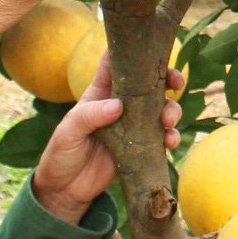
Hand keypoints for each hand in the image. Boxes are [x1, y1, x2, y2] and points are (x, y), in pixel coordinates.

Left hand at [32, 50, 184, 223]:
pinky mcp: (142, 147)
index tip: (150, 48)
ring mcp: (133, 125)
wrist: (65, 191)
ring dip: (172, 110)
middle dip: (167, 78)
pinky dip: (171, 136)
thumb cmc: (61, 154)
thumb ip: (90, 115)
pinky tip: (170, 143)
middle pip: (149, 83)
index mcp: (100, 93)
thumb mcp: (69, 131)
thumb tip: (118, 105)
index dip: (133, 51)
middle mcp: (121, 105)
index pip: (116, 63)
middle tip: (176, 83)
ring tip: (168, 122)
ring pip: (161, 108)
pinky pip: (162, 136)